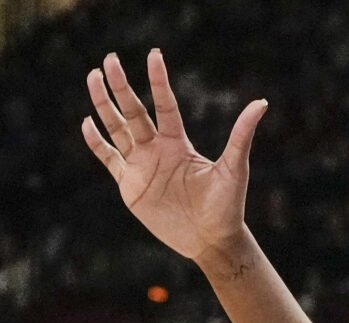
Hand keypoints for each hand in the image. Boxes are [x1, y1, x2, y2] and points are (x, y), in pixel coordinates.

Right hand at [83, 50, 265, 270]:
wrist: (211, 241)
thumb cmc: (227, 206)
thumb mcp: (234, 168)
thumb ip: (241, 135)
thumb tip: (261, 103)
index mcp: (179, 142)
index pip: (165, 105)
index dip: (158, 81)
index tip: (154, 55)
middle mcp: (157, 149)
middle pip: (135, 111)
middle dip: (121, 86)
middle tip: (110, 60)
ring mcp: (141, 166)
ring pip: (118, 128)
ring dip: (105, 105)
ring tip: (93, 78)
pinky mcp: (130, 186)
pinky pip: (109, 159)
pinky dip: (97, 142)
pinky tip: (86, 123)